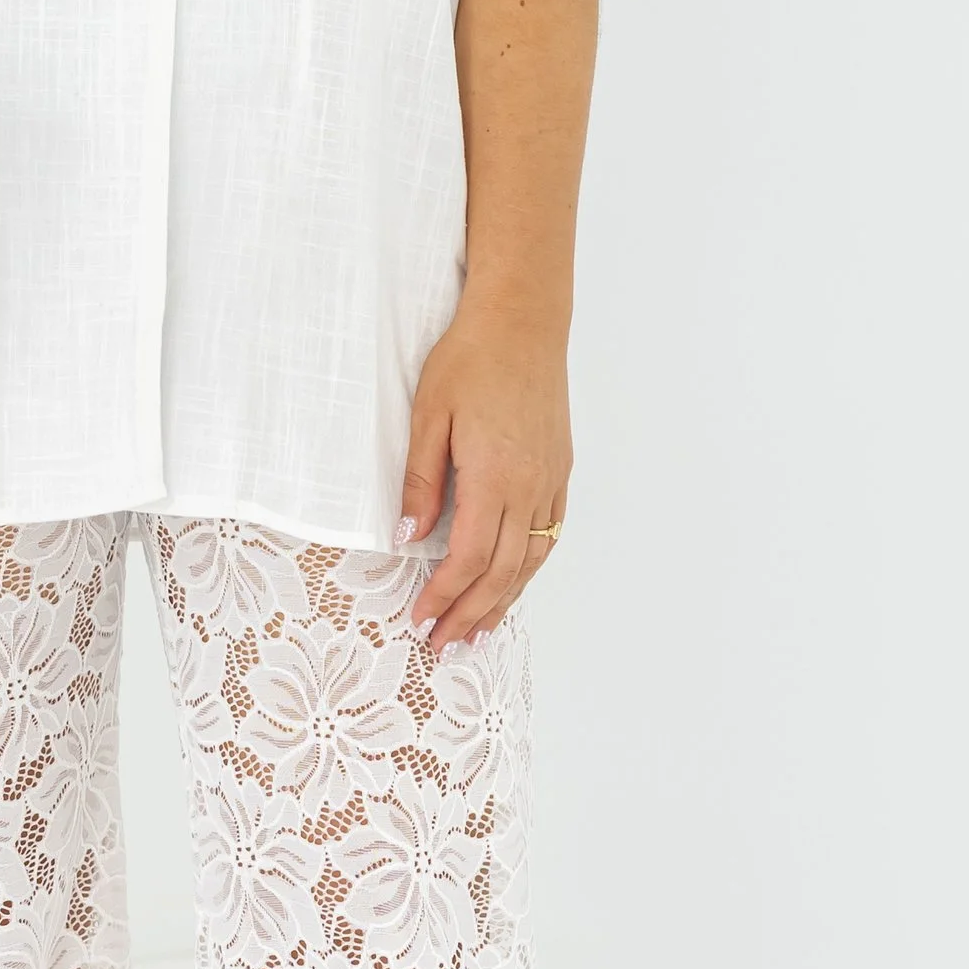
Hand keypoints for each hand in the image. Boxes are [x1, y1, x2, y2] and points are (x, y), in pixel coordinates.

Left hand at [399, 290, 573, 649]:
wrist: (523, 322)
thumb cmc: (471, 360)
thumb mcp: (429, 416)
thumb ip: (420, 481)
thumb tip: (408, 538)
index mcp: (494, 477)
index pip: (468, 558)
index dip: (444, 597)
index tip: (420, 621)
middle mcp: (530, 487)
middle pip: (501, 572)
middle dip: (471, 614)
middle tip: (445, 647)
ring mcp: (550, 480)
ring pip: (530, 560)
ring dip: (504, 602)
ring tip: (479, 633)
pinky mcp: (560, 470)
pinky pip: (549, 534)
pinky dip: (529, 569)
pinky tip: (513, 583)